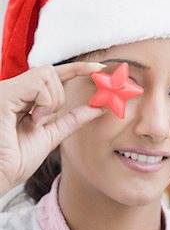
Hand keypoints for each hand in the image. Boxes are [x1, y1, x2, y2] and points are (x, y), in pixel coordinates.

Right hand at [0, 62, 106, 196]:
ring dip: (51, 101)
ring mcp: (8, 90)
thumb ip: (73, 119)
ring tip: (35, 121)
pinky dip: (44, 103)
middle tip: (48, 118)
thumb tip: (98, 107)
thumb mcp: (52, 135)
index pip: (52, 74)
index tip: (99, 68)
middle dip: (60, 94)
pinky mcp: (5, 94)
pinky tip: (31, 119)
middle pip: (51, 71)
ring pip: (46, 73)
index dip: (77, 68)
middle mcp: (14, 89)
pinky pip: (37, 83)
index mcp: (23, 98)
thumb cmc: (15, 161)